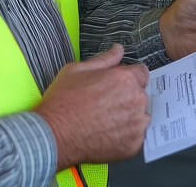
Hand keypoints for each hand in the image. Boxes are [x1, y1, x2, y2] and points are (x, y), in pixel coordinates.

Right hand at [34, 44, 149, 168]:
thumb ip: (104, 59)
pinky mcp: (133, 144)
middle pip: (140, 94)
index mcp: (125, 79)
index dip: (128, 78)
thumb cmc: (62, 103)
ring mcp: (136, 124)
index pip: (142, 73)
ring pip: (140, 116)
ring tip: (105, 121)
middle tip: (105, 105)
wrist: (53, 136)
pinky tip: (106, 133)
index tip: (117, 85)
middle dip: (127, 97)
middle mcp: (136, 100)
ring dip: (128, 117)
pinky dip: (125, 136)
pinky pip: (136, 136)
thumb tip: (118, 49)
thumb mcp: (77, 70)